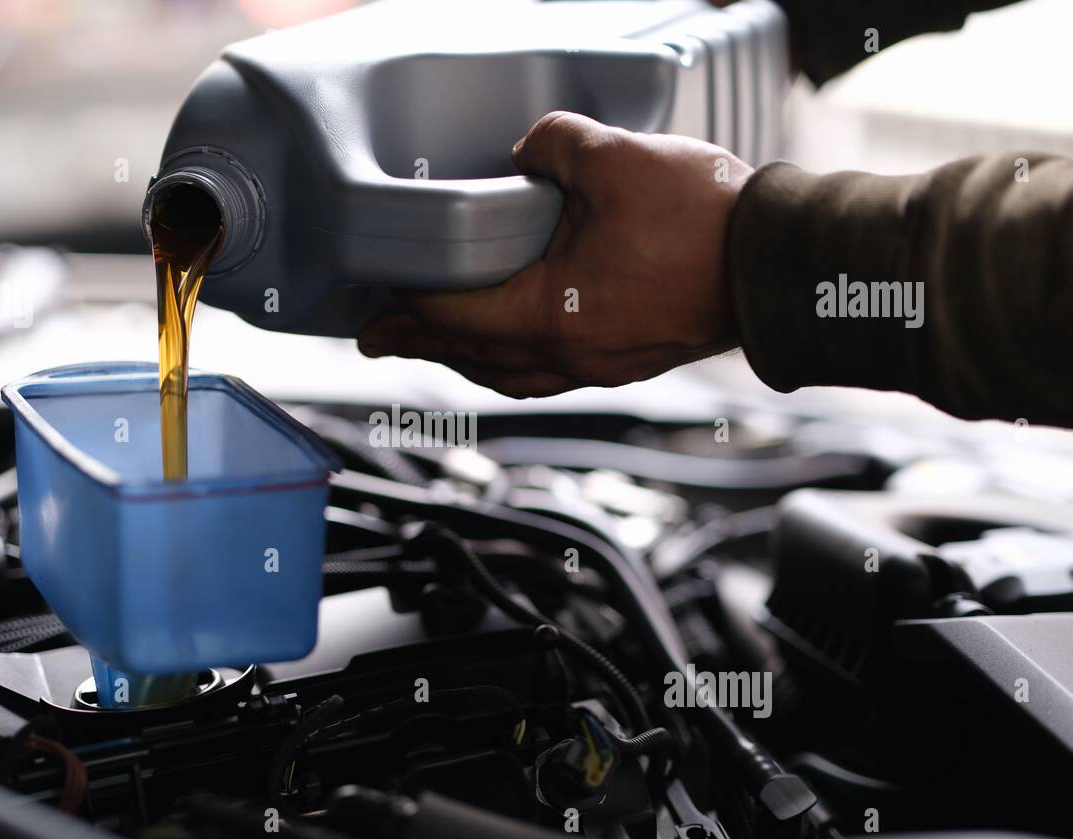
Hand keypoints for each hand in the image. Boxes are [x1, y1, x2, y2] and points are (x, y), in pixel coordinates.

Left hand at [357, 111, 753, 397]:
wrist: (779, 263)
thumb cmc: (704, 221)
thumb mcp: (614, 160)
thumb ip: (552, 147)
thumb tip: (529, 152)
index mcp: (549, 317)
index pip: (455, 318)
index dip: (411, 305)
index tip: (378, 301)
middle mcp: (567, 356)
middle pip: (474, 357)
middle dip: (423, 345)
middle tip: (382, 337)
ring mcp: (598, 365)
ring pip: (512, 373)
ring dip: (468, 358)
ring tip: (438, 345)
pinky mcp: (625, 359)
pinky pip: (549, 371)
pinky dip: (514, 359)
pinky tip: (512, 343)